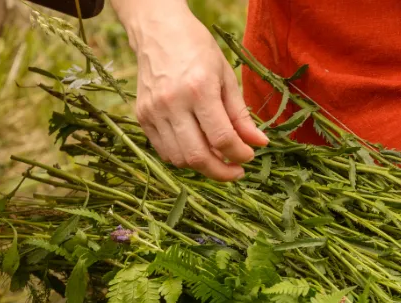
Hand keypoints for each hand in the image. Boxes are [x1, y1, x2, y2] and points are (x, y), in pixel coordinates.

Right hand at [120, 3, 268, 180]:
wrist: (158, 30)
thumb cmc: (197, 49)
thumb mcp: (226, 76)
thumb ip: (241, 114)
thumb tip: (259, 143)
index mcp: (199, 89)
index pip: (222, 138)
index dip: (239, 155)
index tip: (249, 156)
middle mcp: (172, 103)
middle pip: (198, 157)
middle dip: (221, 172)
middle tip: (236, 171)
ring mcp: (153, 111)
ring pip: (179, 159)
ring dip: (202, 167)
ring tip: (218, 159)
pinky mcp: (141, 116)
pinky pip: (164, 150)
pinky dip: (183, 157)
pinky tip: (197, 148)